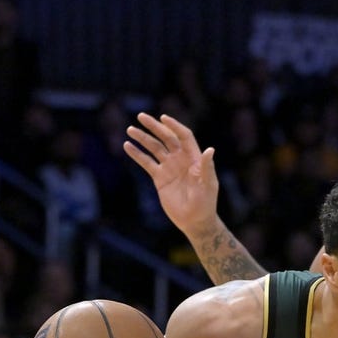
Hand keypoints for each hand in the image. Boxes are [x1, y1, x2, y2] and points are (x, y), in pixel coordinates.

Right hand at [124, 113, 218, 236]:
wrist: (194, 221)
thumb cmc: (206, 203)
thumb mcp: (208, 184)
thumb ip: (207, 167)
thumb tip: (210, 149)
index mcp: (194, 158)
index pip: (183, 137)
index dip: (174, 126)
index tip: (163, 118)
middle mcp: (181, 159)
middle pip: (166, 138)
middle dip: (154, 127)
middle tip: (141, 116)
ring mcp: (169, 167)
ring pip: (154, 148)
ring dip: (142, 138)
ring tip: (130, 130)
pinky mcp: (159, 178)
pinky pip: (146, 163)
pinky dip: (137, 154)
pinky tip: (127, 146)